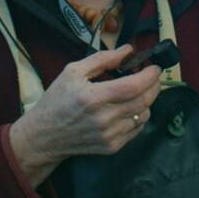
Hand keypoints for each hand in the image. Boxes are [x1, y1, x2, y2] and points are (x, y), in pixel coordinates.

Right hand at [8, 45, 161, 185]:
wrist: (44, 135)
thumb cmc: (57, 99)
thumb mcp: (73, 71)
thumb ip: (102, 59)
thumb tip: (128, 50)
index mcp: (93, 97)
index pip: (133, 87)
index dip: (149, 76)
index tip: (154, 67)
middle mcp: (103, 118)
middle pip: (143, 101)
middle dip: (154, 86)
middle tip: (152, 77)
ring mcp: (109, 135)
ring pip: (143, 116)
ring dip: (147, 101)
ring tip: (138, 92)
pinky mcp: (111, 147)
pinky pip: (137, 130)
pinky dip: (139, 116)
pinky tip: (129, 108)